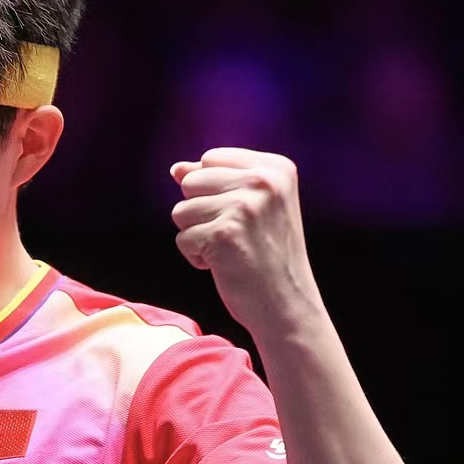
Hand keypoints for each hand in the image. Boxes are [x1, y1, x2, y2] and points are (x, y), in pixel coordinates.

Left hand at [169, 148, 323, 336]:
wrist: (287, 305)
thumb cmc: (267, 256)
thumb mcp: (252, 208)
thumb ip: (217, 181)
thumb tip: (176, 169)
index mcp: (276, 168)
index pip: (210, 158)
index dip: (212, 192)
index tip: (243, 217)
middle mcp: (263, 181)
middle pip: (191, 181)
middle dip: (201, 213)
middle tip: (235, 236)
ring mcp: (244, 206)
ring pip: (181, 211)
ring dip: (197, 236)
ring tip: (230, 250)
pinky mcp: (224, 234)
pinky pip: (182, 239)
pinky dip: (196, 258)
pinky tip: (225, 265)